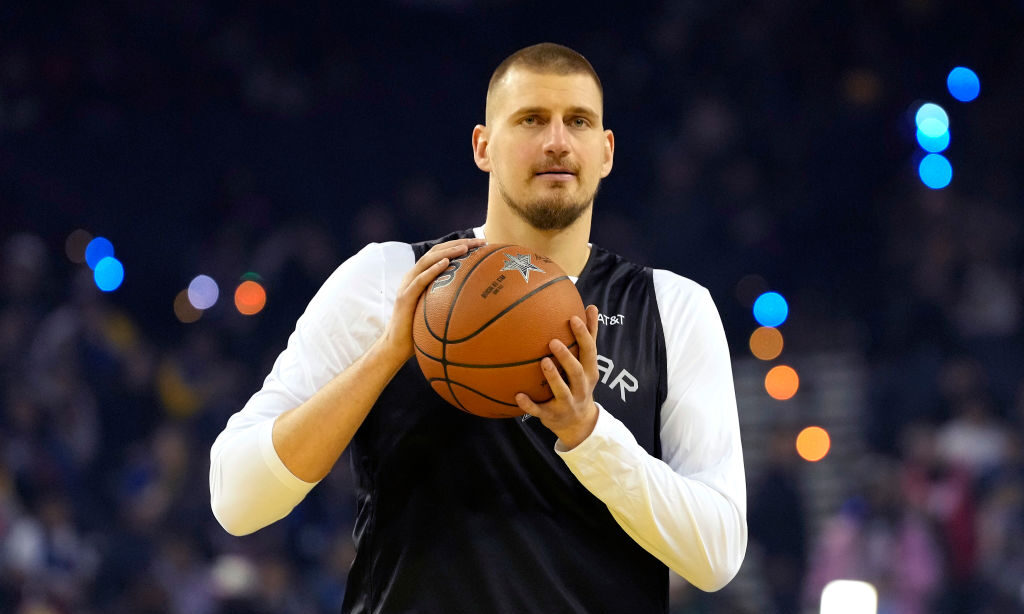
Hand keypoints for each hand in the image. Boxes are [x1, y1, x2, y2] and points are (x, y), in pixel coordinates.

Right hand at [378, 237, 486, 361]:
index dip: (460, 246)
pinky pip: (420, 280)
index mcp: (421, 277)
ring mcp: (408, 285)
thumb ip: (450, 302)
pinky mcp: (405, 297)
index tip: (482, 245)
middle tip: (480, 242)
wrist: (396, 346)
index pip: (442, 255)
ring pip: (428, 261)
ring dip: (448, 252)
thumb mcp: (437, 311)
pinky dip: (433, 270)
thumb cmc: (419, 331)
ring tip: (465, 248)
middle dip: (459, 244)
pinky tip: (447, 263)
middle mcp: (413, 277)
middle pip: (437, 252)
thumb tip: (478, 303)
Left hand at [516, 305, 600, 448]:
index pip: (589, 351)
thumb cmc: (580, 384)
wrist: (579, 424)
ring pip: (561, 392)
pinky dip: (529, 405)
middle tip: (553, 341)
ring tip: (543, 361)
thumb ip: (589, 336)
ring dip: (553, 377)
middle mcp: (581, 388)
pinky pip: (539, 411)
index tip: (573, 318)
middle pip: (577, 372)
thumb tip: (591, 306)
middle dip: (567, 357)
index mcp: (589, 372)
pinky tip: (518, 396)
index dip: (583, 335)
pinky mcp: (552, 416)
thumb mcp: (588, 363)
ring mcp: (567, 404)